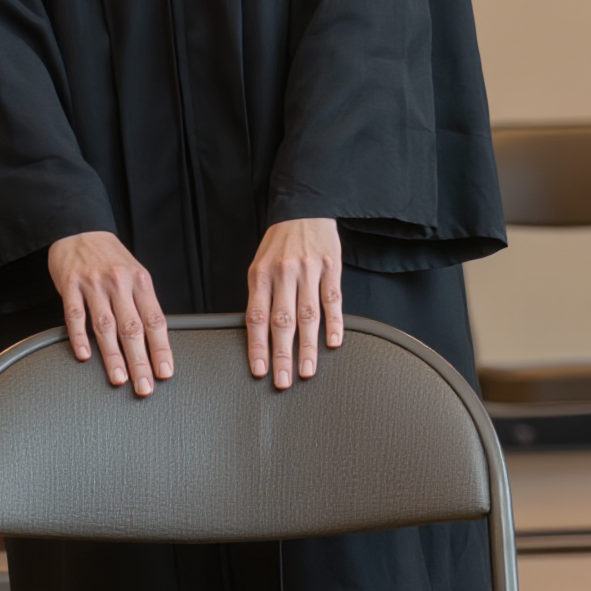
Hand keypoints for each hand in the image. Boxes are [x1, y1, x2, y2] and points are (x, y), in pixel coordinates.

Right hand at [48, 232, 171, 396]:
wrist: (79, 229)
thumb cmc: (109, 257)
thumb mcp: (134, 273)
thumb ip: (141, 303)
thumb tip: (154, 341)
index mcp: (139, 281)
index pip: (155, 320)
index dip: (161, 349)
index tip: (164, 372)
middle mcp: (119, 283)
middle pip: (132, 328)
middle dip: (140, 361)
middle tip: (144, 387)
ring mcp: (93, 284)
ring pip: (105, 326)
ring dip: (113, 356)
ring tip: (119, 378)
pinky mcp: (70, 285)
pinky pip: (75, 315)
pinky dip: (79, 337)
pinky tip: (84, 355)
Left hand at [246, 219, 343, 389]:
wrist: (303, 210)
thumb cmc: (279, 244)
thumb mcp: (259, 265)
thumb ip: (260, 296)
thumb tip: (258, 333)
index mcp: (261, 275)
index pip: (256, 317)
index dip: (258, 346)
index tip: (260, 370)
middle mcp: (284, 274)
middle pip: (282, 321)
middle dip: (282, 355)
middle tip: (283, 380)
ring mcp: (309, 270)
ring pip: (308, 315)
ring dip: (307, 347)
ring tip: (307, 370)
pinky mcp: (331, 266)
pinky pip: (332, 299)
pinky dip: (334, 323)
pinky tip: (333, 343)